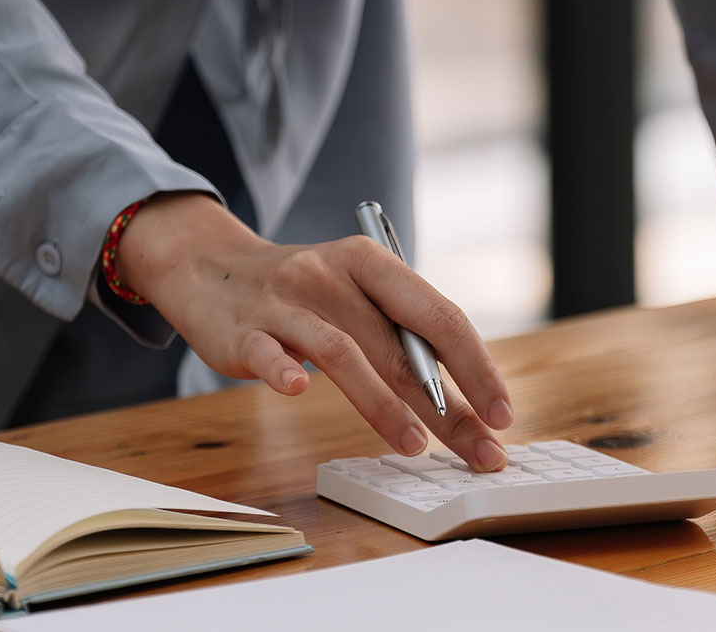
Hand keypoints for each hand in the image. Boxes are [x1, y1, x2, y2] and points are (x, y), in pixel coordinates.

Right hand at [116, 193, 513, 470]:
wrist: (213, 267)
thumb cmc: (301, 290)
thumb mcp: (353, 292)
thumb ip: (396, 334)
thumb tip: (459, 401)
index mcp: (369, 262)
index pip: (438, 314)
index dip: (476, 366)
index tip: (502, 414)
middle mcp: (331, 275)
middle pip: (399, 346)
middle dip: (447, 407)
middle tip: (479, 453)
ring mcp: (284, 301)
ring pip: (341, 352)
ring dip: (382, 402)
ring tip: (413, 446)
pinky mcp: (243, 329)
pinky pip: (266, 351)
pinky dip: (282, 370)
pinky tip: (298, 391)